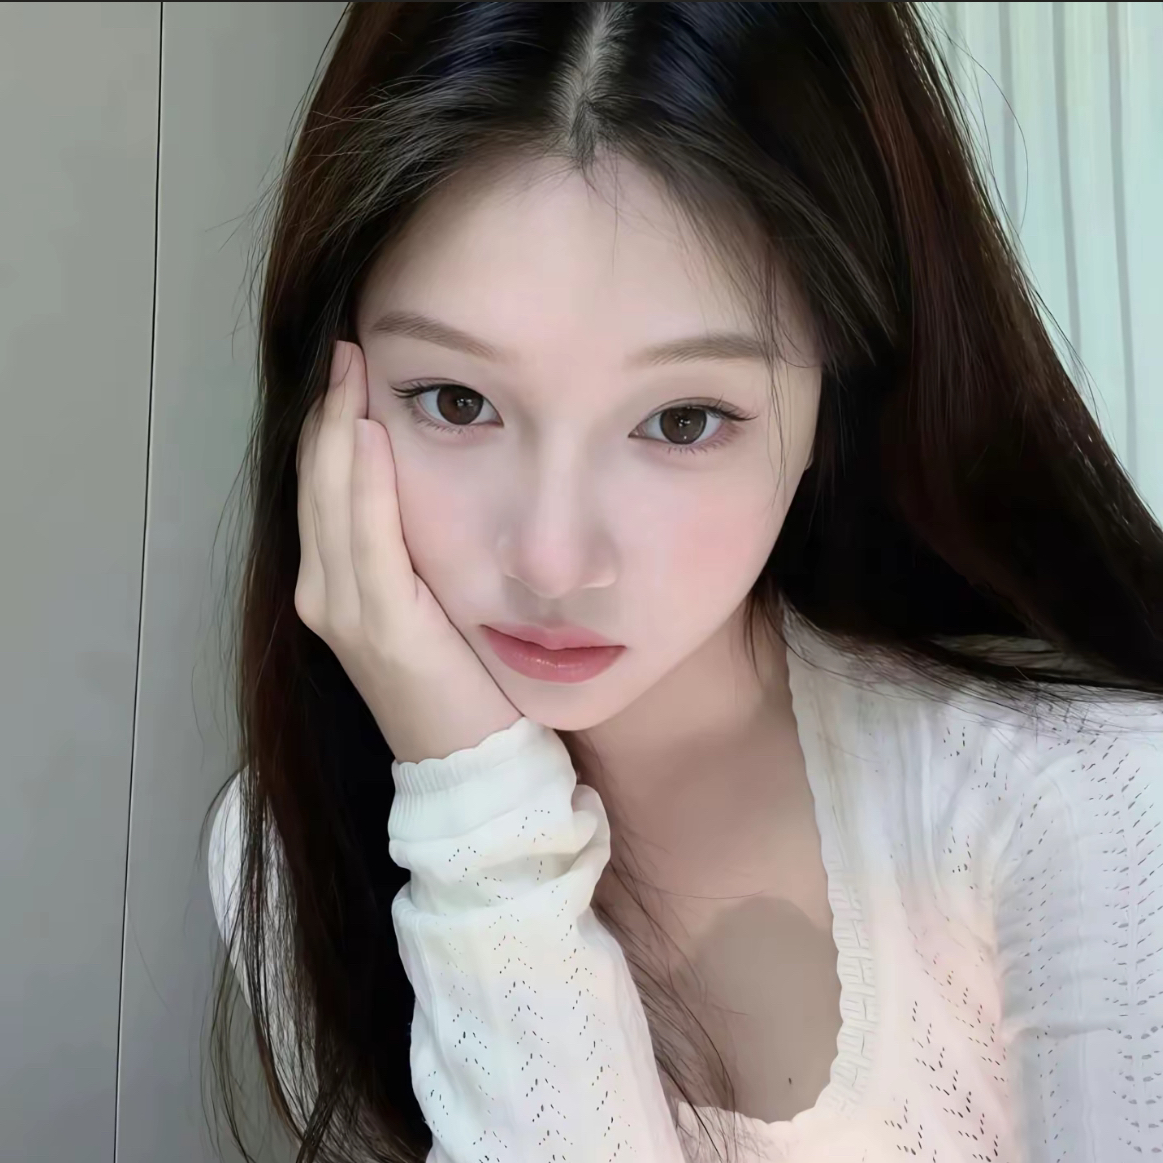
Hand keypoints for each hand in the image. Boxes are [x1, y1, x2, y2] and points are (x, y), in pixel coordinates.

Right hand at [294, 339, 521, 763]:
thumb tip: (428, 480)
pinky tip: (371, 435)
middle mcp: (322, 594)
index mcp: (331, 586)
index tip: (348, 363)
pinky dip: (365, 485)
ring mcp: (343, 611)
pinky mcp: (380, 626)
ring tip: (350, 368)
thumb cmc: (458, 679)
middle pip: (316, 484)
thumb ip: (412, 550)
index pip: (322, 487)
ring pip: (331, 501)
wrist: (469, 763)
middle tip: (345, 346)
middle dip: (327, 412)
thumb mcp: (428, 602)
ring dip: (339, 430)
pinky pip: (367, 540)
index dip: (327, 424)